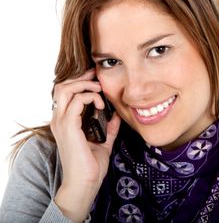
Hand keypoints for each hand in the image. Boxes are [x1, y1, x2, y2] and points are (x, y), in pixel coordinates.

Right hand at [50, 69, 120, 221]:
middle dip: (81, 78)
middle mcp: (59, 120)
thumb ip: (108, 127)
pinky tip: (101, 104)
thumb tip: (117, 115)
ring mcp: (61, 123)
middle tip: (98, 78)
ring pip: (65, 89)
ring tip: (100, 90)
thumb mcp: (103, 141)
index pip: (66, 92)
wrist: (85, 182)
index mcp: (64, 122)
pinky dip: (89, 97)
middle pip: (62, 86)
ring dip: (85, 85)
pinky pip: (76, 101)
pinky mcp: (68, 127)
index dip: (80, 81)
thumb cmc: (91, 165)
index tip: (96, 78)